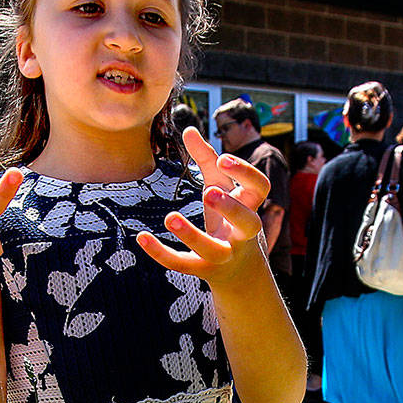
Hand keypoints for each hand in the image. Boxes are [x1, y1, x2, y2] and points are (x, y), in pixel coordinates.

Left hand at [137, 128, 268, 286]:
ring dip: (192, 235)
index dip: (246, 174)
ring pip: (213, 250)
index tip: (223, 160)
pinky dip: (161, 253)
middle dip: (231, 208)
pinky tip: (141, 237)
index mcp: (250, 207)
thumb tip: (188, 129)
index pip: (260, 188)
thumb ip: (206, 160)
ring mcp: (225, 255)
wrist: (239, 272)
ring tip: (170, 218)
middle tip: (208, 192)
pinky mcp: (203, 270)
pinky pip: (183, 265)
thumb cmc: (228, 220)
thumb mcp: (221, 189)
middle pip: (248, 223)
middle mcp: (242, 234)